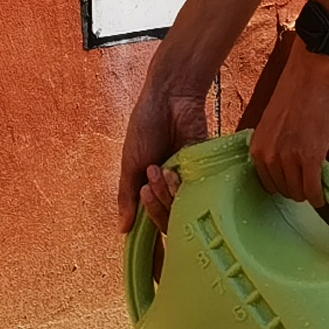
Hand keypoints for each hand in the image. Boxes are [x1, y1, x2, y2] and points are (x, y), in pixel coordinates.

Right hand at [120, 65, 202, 227]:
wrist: (169, 98)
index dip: (151, 218)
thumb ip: (127, 196)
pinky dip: (185, 184)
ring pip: (183, 208)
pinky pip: (200, 192)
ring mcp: (189, 182)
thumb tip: (123, 229)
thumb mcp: (130, 164)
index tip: (146, 204)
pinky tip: (177, 169)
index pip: (153, 220)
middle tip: (152, 176)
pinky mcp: (205, 171)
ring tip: (163, 167)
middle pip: (169, 218)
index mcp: (152, 191)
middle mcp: (171, 190)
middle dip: (157, 202)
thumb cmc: (146, 128)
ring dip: (169, 191)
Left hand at [248, 39, 328, 206]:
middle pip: (282, 190)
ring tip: (316, 187)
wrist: (314, 72)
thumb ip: (276, 145)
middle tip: (308, 183)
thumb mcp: (276, 123)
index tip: (293, 182)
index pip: (266, 183)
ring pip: (297, 193)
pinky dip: (318, 196)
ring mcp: (289, 157)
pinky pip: (312, 189)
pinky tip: (323, 196)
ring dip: (307, 193)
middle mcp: (268, 155)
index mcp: (257, 146)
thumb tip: (287, 165)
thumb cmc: (298, 91)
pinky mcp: (311, 157)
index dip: (282, 183)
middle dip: (295, 189)